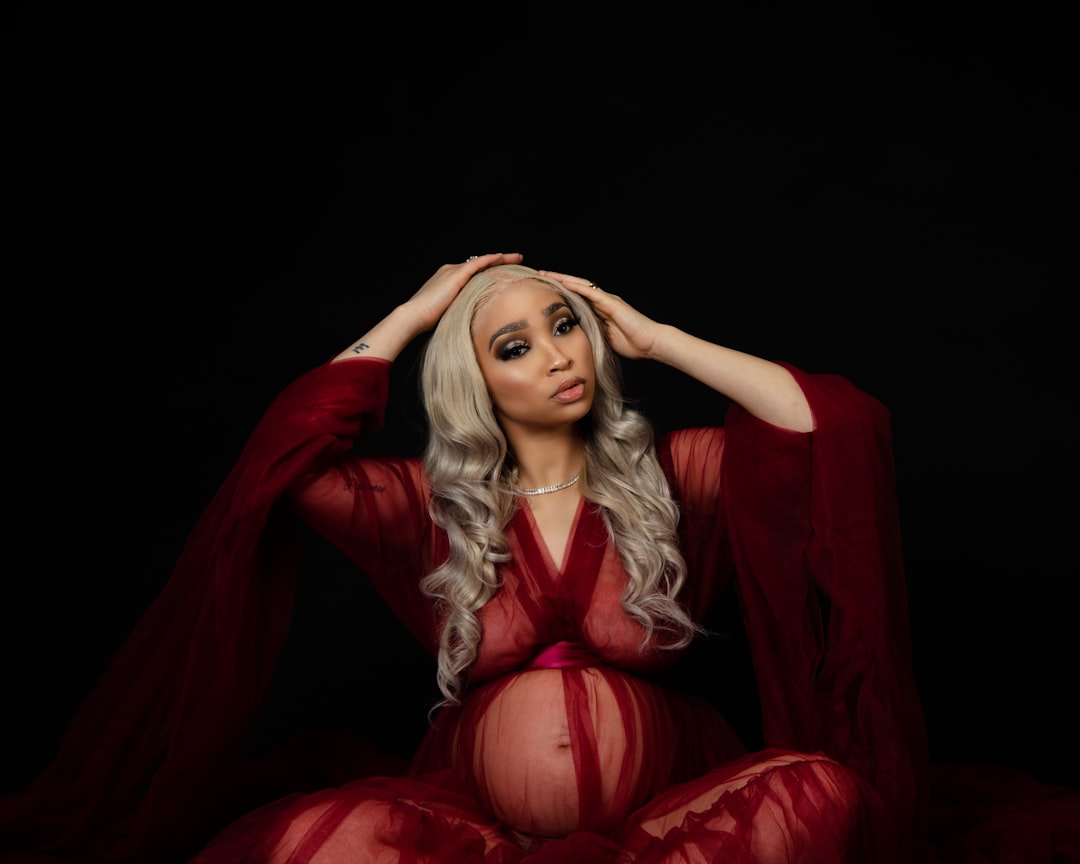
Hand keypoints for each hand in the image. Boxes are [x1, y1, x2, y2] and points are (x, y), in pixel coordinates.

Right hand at [407, 253, 523, 332]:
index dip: (490, 271)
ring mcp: (452, 272)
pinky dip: (491, 260)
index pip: (473, 273)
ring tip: (516, 257)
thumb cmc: (427, 321)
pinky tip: (502, 257)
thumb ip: (462, 312)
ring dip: (500, 258)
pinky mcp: (455, 275)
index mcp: (448, 280)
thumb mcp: (449, 314)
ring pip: (482, 261)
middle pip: (480, 265)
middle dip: (499, 262)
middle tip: (516, 260)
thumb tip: (476, 322)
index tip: (504, 273)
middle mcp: (450, 271)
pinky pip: (477, 264)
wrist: (413, 317)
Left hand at [539, 270, 659, 359]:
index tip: (546, 291)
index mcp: (601, 310)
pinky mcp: (611, 303)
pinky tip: (565, 282)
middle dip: (558, 281)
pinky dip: (577, 287)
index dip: (562, 292)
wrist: (649, 343)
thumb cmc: (632, 343)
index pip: (577, 297)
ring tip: (547, 274)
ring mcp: (607, 300)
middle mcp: (603, 301)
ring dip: (564, 279)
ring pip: (581, 286)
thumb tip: (579, 334)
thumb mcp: (605, 338)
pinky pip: (591, 292)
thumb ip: (594, 332)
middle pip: (577, 287)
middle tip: (540, 276)